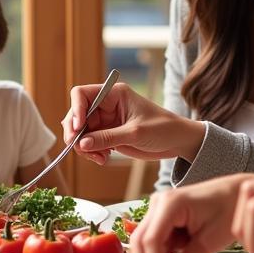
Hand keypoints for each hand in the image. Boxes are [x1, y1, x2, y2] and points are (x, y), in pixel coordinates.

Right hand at [62, 81, 205, 165]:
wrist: (178, 142)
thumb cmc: (163, 129)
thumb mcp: (135, 133)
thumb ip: (108, 137)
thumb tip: (82, 143)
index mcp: (113, 94)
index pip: (81, 94)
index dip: (75, 110)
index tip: (77, 128)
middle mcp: (106, 105)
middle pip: (77, 115)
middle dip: (76, 133)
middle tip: (80, 149)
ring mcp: (106, 121)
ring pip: (81, 132)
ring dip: (84, 147)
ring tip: (98, 158)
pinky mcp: (108, 135)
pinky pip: (90, 143)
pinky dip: (91, 152)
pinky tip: (103, 159)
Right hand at [127, 174, 250, 252]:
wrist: (238, 194)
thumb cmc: (229, 211)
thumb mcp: (209, 243)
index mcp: (170, 204)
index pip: (151, 240)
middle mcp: (157, 204)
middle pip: (140, 243)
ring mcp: (157, 210)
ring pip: (142, 245)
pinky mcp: (161, 219)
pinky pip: (152, 243)